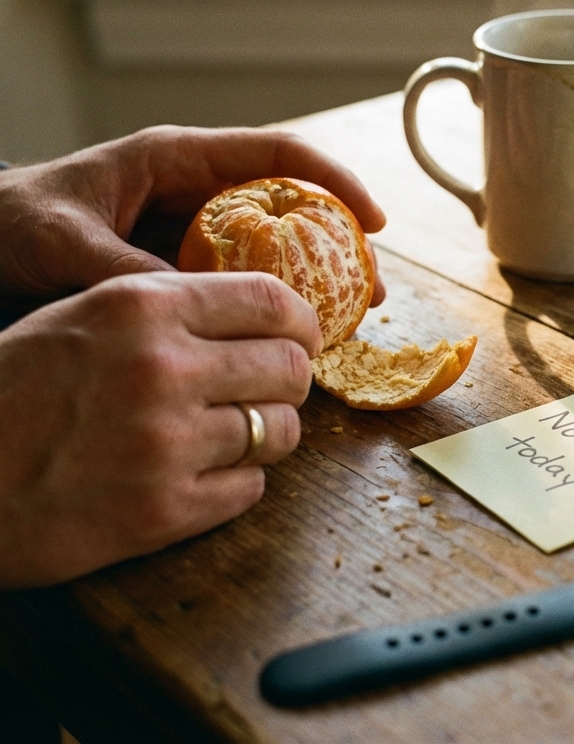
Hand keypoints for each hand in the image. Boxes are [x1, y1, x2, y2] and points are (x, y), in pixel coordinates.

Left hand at [0, 125, 386, 303]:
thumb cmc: (8, 221)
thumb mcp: (61, 239)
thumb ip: (120, 267)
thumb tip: (189, 307)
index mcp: (175, 159)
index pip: (276, 155)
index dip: (333, 180)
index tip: (372, 218)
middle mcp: (194, 189)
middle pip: (290, 204)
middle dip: (339, 240)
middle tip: (372, 287)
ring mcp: (190, 228)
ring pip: (273, 245)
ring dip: (315, 277)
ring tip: (350, 318)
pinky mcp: (180, 265)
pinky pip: (241, 280)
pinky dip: (271, 303)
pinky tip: (291, 334)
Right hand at [0, 271, 321, 587]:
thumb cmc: (12, 390)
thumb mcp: (83, 316)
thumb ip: (172, 308)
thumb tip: (266, 317)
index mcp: (143, 307)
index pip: (274, 300)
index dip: (303, 322)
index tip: (303, 338)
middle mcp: (162, 368)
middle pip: (289, 367)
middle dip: (290, 380)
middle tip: (268, 391)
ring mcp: (165, 444)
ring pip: (281, 431)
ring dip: (269, 433)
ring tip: (233, 435)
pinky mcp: (161, 512)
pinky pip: (250, 489)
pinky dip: (237, 483)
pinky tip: (200, 476)